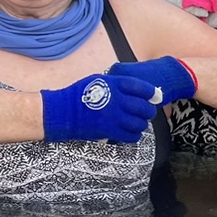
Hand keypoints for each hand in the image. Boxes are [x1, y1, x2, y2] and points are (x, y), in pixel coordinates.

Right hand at [38, 59, 193, 144]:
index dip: (151, 92)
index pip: (141, 87)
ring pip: (140, 124)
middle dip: (148, 111)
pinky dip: (133, 136)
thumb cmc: (79, 94)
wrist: (61, 111)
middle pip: (144, 107)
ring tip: (137, 124)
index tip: (155, 96)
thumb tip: (135, 89)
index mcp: (115, 84)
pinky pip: (130, 136)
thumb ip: (117, 84)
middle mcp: (117, 100)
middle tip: (147, 113)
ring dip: (141, 125)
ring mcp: (114, 116)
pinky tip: (130, 133)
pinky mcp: (109, 131)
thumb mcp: (99, 80)